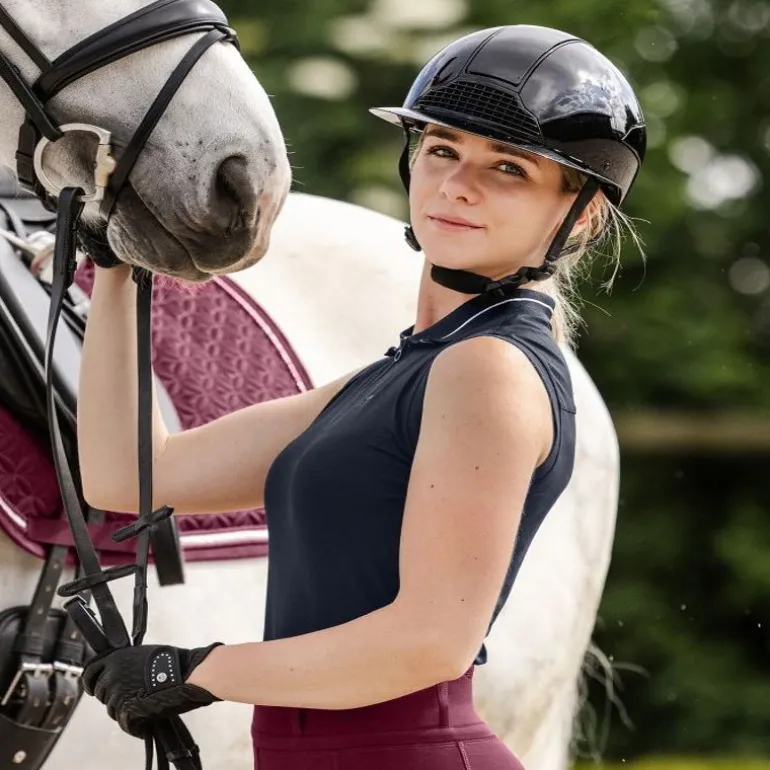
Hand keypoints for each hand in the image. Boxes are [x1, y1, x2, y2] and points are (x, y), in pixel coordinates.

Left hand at [82, 643, 222, 737]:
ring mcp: (118, 693)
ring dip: (123, 708)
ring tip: (142, 704)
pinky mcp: (126, 709)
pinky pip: (124, 722)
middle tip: (129, 694)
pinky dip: (133, 724)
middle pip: (100, 692)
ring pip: (111, 708)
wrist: (187, 675)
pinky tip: (144, 720)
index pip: (90, 671)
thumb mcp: (144, 653)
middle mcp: (113, 675)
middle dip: (111, 695)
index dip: (90, 680)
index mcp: (116, 658)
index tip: (91, 686)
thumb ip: (126, 662)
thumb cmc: (172, 662)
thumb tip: (118, 672)